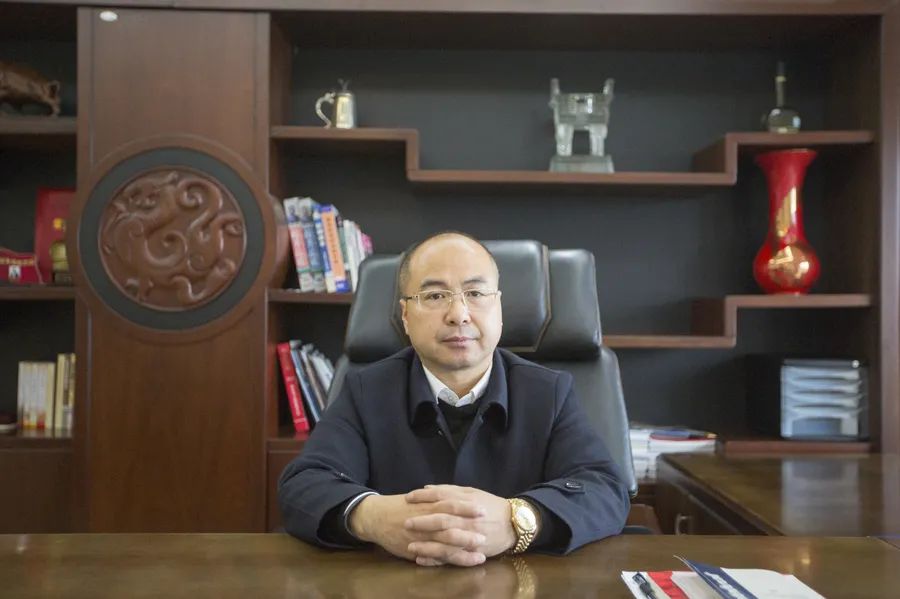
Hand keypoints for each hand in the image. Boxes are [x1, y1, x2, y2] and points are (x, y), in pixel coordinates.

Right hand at [349, 493, 487, 566]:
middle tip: (485, 534)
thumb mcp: (421, 497)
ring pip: (444, 544)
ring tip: (481, 554)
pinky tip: (462, 564)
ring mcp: (421, 537)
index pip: (450, 504)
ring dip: (463, 550)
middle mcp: (425, 520)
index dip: (467, 507)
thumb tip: (460, 494)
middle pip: (450, 525)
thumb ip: (438, 497)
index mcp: (428, 504)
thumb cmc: (402, 505)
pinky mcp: (416, 549)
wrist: (377, 516)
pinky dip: (448, 561)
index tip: (484, 509)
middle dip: (468, 531)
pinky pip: (435, 557)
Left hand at [404, 485, 516, 564]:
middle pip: (442, 521)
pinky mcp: (472, 553)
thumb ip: (449, 491)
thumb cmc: (490, 506)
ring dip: (427, 546)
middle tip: (406, 523)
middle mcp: (467, 520)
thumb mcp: (472, 492)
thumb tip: (427, 488)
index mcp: (466, 502)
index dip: (423, 497)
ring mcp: (470, 538)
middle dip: (422, 522)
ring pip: (446, 543)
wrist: (514, 524)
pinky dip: (437, 560)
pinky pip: (453, 558)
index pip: (441, 497)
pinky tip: (422, 560)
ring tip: (409, 547)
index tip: (408, 497)